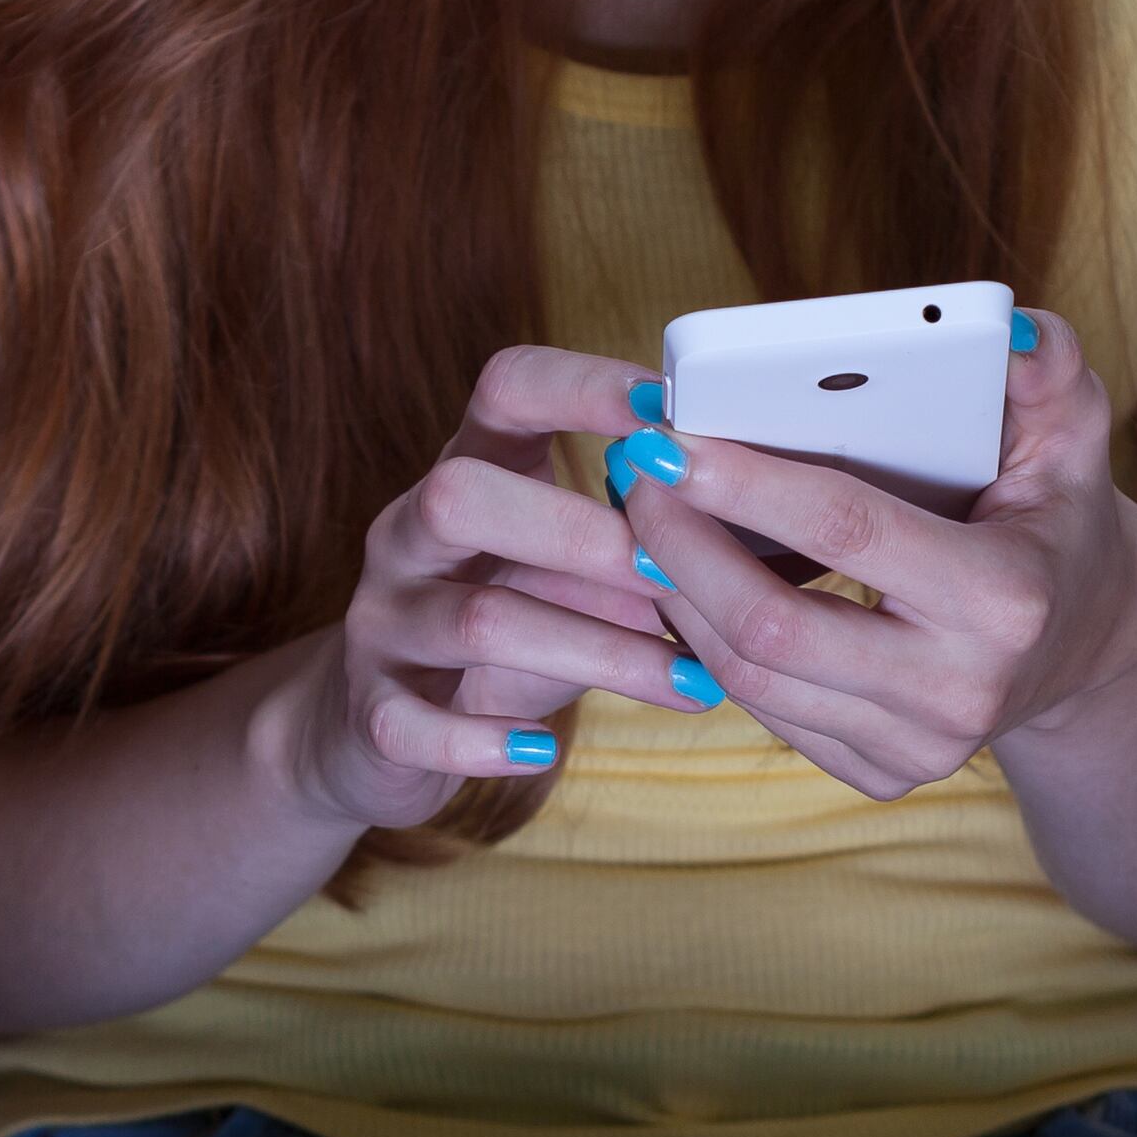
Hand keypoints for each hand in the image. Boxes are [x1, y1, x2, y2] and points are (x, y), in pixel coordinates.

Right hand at [274, 344, 723, 828]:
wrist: (383, 729)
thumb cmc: (514, 624)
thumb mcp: (574, 573)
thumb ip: (642, 543)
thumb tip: (769, 530)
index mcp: (469, 470)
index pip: (506, 387)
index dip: (583, 385)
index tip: (670, 411)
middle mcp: (408, 533)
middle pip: (460, 492)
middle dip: (580, 533)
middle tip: (678, 576)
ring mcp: (380, 620)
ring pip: (471, 617)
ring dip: (592, 649)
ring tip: (687, 682)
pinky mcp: (368, 710)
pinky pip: (414, 724)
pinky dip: (484, 741)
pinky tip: (545, 751)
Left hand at [612, 310, 1136, 800]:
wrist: (1084, 639)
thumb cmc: (1057, 515)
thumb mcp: (1070, 434)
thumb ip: (1046, 368)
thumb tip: (1014, 328)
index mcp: (1005, 600)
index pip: (847, 532)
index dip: (746, 482)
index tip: (668, 438)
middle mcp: (960, 690)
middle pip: (770, 626)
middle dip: (682, 545)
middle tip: (634, 475)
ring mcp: (917, 748)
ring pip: (748, 677)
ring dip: (677, 592)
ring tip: (646, 516)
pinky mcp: (880, 773)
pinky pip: (762, 707)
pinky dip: (709, 640)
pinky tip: (687, 577)